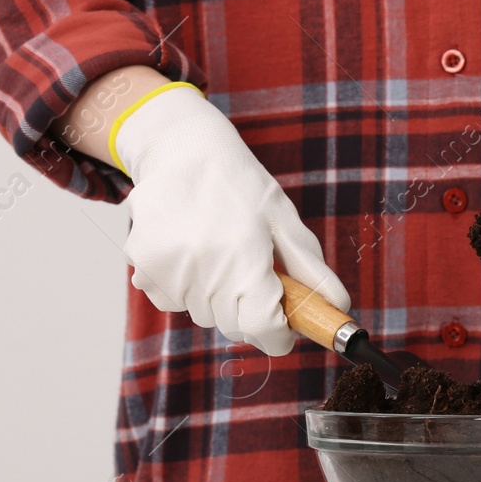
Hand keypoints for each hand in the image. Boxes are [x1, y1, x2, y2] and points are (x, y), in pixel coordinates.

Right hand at [114, 86, 349, 354]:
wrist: (182, 149)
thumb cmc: (239, 184)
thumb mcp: (284, 220)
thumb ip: (312, 271)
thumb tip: (338, 308)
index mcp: (245, 259)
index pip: (263, 329)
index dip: (280, 332)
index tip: (286, 324)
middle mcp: (202, 271)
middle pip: (233, 326)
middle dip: (249, 309)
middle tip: (251, 268)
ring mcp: (167, 271)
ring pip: (201, 314)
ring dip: (215, 296)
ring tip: (217, 249)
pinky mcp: (142, 267)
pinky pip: (170, 300)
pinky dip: (183, 286)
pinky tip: (189, 249)